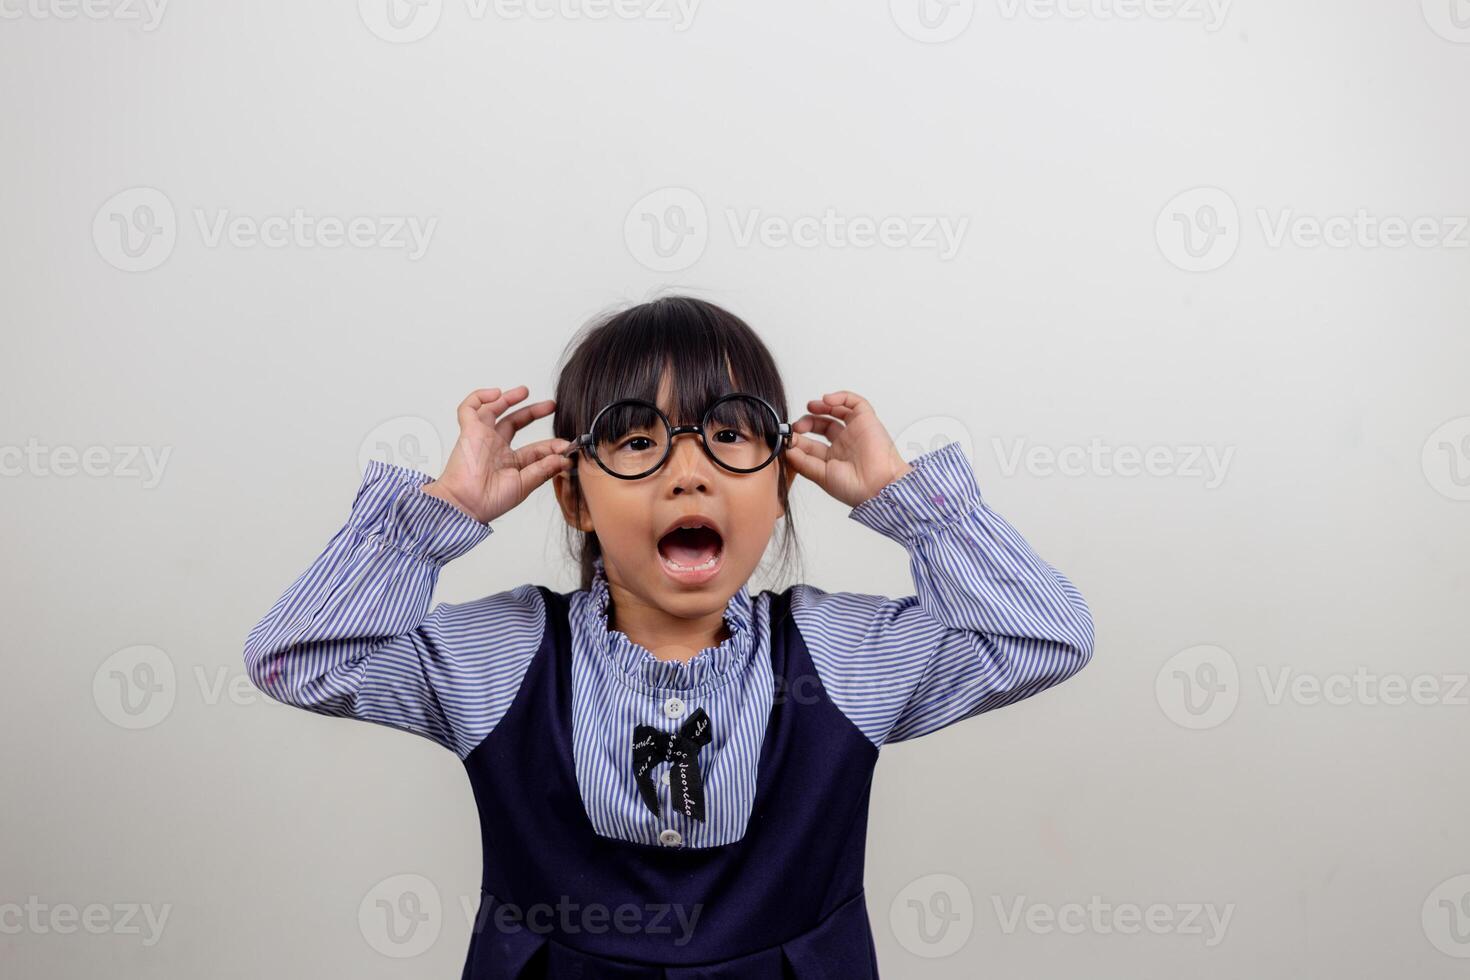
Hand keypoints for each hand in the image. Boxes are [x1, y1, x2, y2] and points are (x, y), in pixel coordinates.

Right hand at [420, 386, 571, 524]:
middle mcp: (496, 448)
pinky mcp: (469, 431)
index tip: (566, 445)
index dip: (552, 445)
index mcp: (511, 463)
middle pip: (516, 423)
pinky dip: (479, 397)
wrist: (466, 504)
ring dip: (508, 398)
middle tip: (551, 405)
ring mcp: (482, 438)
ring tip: (524, 391)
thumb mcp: (524, 484)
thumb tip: (564, 458)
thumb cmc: (490, 501)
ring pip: (494, 410)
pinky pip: (469, 408)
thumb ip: (544, 469)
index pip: (535, 448)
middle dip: (534, 412)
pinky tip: (495, 394)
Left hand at [782, 390, 913, 508]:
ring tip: (811, 407)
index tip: (787, 437)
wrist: (878, 486)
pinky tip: (828, 400)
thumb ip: (802, 462)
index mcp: (832, 459)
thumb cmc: (855, 488)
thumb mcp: (821, 475)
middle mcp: (844, 444)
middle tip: (799, 425)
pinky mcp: (867, 420)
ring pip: (837, 411)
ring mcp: (855, 431)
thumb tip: (786, 449)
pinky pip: (855, 402)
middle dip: (808, 422)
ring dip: (822, 407)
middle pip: (822, 425)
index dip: (797, 438)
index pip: (810, 444)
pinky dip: (841, 397)